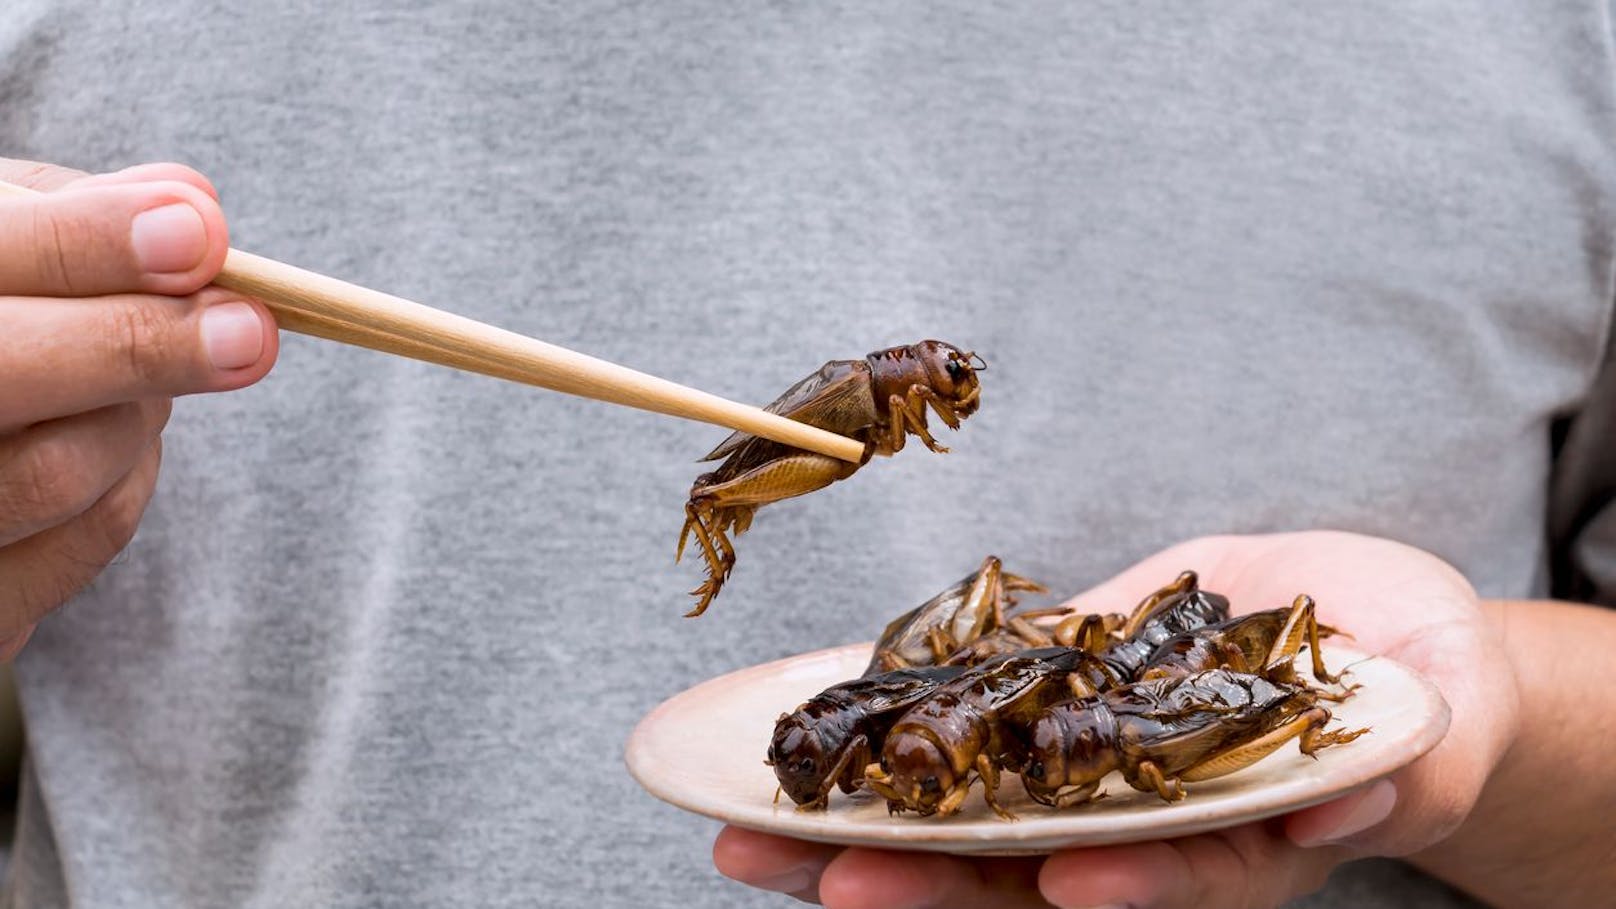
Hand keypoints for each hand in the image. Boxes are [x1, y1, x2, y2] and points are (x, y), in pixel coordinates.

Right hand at [0, 159, 277, 657]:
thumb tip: (193, 207)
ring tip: (155, 365)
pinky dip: (134, 474)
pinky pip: (90, 538)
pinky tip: (119, 437)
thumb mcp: (3, 241)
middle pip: (7, 374)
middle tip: (252, 331)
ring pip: (65, 468)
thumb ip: (81, 216)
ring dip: (145, 410)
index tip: (201, 233)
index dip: (90, 243)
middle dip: (143, 345)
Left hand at [713, 531, 1518, 907]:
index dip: (1129, 886)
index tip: (1066, 881)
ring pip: (965, 812)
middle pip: (1030, 872)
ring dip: (862, 822)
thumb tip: (1346, 801)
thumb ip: (1408, 761)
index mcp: (1243, 844)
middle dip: (929, 880)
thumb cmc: (1424, 684)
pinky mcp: (1046, 699)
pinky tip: (797, 725)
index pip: (1179, 879)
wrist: (1360, 626)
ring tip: (751, 833)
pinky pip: (956, 719)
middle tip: (827, 877)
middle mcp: (1146, 824)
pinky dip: (881, 722)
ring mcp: (1085, 766)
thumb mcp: (1439, 714)